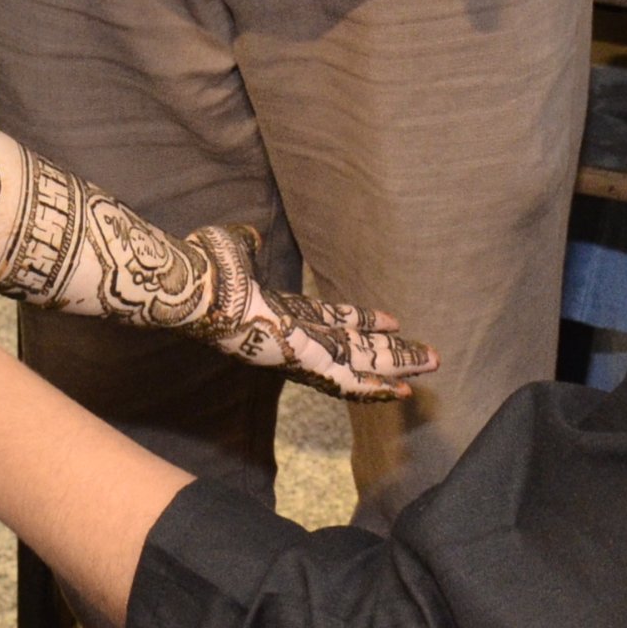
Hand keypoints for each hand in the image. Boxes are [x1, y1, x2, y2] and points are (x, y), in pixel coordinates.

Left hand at [134, 220, 436, 400]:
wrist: (194, 289)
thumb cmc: (204, 268)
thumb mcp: (231, 251)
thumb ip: (244, 247)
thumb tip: (247, 236)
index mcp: (282, 313)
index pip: (331, 320)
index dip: (360, 322)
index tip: (390, 323)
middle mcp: (297, 338)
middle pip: (355, 346)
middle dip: (391, 351)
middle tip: (428, 356)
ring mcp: (301, 350)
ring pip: (360, 360)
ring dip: (397, 363)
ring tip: (432, 363)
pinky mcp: (304, 360)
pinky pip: (346, 379)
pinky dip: (375, 387)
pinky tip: (403, 390)